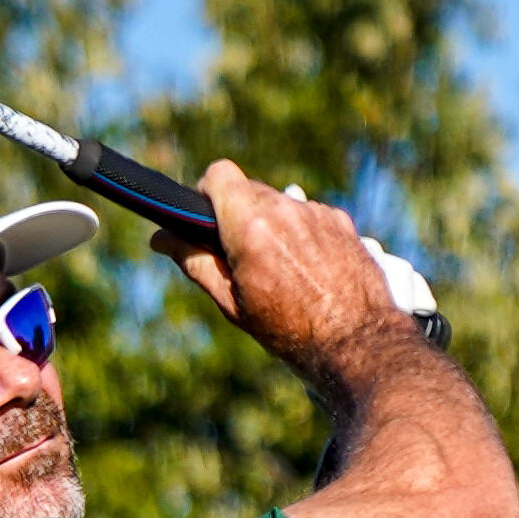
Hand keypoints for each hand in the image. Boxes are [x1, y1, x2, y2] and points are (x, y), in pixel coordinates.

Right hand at [173, 167, 421, 374]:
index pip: (218, 175)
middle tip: (240, 259)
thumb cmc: (290, 331)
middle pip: (249, 190)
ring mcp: (316, 212)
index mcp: (250, 226)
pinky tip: (308, 272)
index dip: (206, 193)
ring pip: (280, 204)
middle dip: (238, 216)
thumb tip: (161, 239)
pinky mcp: (340, 220)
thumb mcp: (232, 303)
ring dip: (271, 227)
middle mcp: (284, 209)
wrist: (356, 343)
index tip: (206, 219)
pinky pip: (308, 216)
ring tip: (280, 273)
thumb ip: (195, 263)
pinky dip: (300, 235)